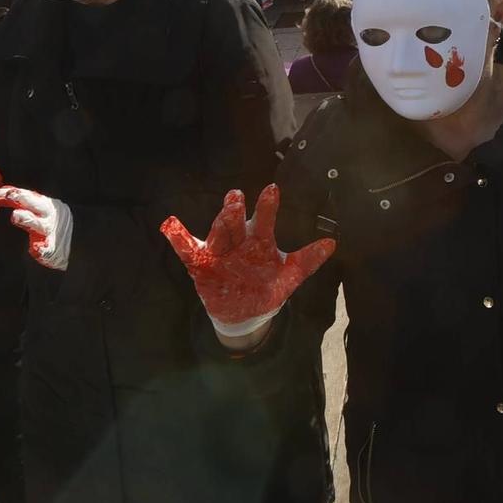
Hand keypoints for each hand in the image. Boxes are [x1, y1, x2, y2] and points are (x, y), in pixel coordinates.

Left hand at [0, 184, 73, 270]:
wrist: (78, 236)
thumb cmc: (50, 221)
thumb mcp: (37, 206)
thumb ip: (20, 199)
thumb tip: (2, 187)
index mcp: (37, 202)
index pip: (16, 194)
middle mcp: (43, 213)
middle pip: (29, 202)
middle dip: (15, 197)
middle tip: (3, 195)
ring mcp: (48, 229)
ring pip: (37, 223)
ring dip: (27, 219)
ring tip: (16, 216)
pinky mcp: (52, 247)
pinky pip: (46, 248)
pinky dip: (41, 248)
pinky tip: (36, 250)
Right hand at [161, 186, 335, 337]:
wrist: (245, 313)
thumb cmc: (266, 287)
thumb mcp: (289, 276)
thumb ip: (308, 260)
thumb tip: (332, 244)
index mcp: (259, 240)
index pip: (264, 220)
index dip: (267, 207)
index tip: (272, 189)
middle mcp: (239, 242)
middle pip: (237, 224)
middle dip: (236, 211)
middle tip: (237, 197)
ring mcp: (219, 252)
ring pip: (217, 234)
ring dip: (220, 222)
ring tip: (224, 211)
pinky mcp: (200, 265)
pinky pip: (187, 250)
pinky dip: (178, 237)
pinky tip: (169, 225)